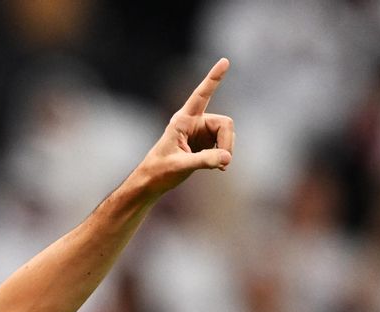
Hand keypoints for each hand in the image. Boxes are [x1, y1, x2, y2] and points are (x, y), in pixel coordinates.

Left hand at [135, 58, 234, 196]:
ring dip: (226, 150)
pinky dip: (224, 156)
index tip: (225, 61)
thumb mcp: (181, 166)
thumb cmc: (159, 171)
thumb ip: (204, 161)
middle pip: (225, 123)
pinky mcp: (205, 143)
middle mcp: (194, 122)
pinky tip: (219, 167)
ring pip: (227, 135)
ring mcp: (200, 132)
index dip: (213, 79)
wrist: (152, 182)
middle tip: (224, 162)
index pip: (201, 95)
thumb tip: (227, 158)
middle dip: (227, 142)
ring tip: (218, 167)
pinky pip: (224, 145)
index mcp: (182, 120)